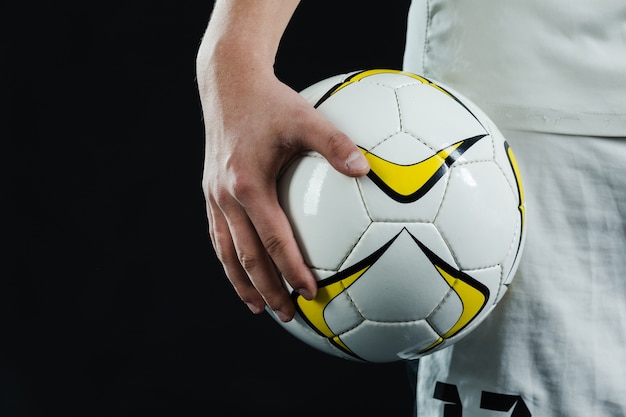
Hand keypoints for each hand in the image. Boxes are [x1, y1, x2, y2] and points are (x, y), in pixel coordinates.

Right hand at [197, 62, 369, 321]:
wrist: (227, 83)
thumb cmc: (269, 101)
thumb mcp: (305, 116)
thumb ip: (335, 143)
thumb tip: (366, 170)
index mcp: (250, 185)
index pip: (274, 241)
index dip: (291, 271)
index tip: (310, 294)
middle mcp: (227, 196)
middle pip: (247, 257)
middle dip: (267, 289)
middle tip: (287, 315)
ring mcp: (214, 196)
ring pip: (226, 252)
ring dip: (242, 283)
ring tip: (258, 307)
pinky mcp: (210, 191)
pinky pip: (218, 234)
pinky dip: (229, 260)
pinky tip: (240, 270)